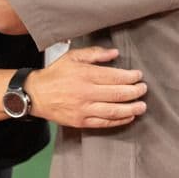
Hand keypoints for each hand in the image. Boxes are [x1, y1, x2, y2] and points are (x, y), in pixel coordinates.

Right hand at [26, 46, 147, 128]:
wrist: (35, 95)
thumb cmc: (55, 74)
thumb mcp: (72, 57)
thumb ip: (94, 54)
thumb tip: (114, 53)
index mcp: (84, 74)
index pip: (114, 77)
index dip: (130, 77)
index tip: (139, 76)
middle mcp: (85, 93)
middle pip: (117, 94)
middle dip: (134, 92)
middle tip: (143, 89)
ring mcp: (83, 109)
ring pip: (113, 111)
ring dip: (131, 109)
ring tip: (142, 106)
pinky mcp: (80, 122)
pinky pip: (104, 123)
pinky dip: (119, 121)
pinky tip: (128, 117)